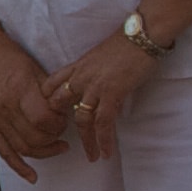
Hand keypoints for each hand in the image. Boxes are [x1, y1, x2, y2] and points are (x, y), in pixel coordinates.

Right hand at [0, 37, 63, 179]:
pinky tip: (33, 177)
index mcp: (19, 91)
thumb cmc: (12, 58)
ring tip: (59, 146)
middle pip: (35, 137)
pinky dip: (20, 167)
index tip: (65, 117)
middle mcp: (6, 108)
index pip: (44, 120)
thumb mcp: (35, 69)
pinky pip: (5, 152)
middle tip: (63, 130)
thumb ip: (50, 92)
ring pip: (23, 148)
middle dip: (54, 137)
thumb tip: (68, 111)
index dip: (59, 123)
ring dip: (44, 152)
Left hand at [47, 34, 160, 166]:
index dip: (48, 102)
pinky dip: (104, 140)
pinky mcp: (111, 92)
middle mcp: (81, 76)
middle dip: (61, 125)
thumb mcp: (102, 56)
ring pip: (81, 119)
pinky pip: (103, 122)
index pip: (51, 85)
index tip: (53, 117)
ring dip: (87, 141)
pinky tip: (106, 153)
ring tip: (92, 157)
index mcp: (77, 66)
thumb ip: (95, 73)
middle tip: (70, 142)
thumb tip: (101, 90)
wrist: (143, 34)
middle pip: (59, 105)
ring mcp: (94, 85)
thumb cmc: (128, 42)